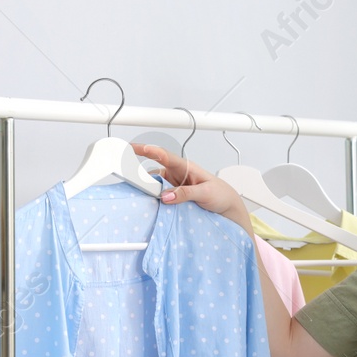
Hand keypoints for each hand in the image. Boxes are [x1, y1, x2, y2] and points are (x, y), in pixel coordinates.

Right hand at [131, 144, 248, 229]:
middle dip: (142, 171)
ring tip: (141, 194)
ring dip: (148, 189)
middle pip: (155, 170)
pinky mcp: (174, 195)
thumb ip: (186, 193)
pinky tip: (150, 202)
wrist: (228, 207)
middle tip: (128, 174)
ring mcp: (175, 185)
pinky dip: (154, 198)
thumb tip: (166, 196)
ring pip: (155, 184)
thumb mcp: (206, 193)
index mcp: (187, 167)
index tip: (138, 148)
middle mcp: (178, 174)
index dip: (151, 151)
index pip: (166, 156)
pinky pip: (160, 195)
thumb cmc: (221, 194)